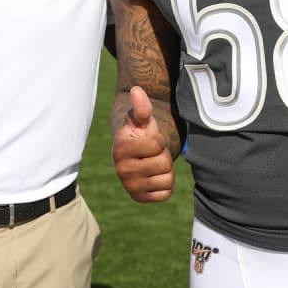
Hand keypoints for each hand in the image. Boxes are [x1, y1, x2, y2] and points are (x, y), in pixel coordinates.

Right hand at [113, 86, 174, 202]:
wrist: (138, 152)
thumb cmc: (141, 132)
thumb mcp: (143, 118)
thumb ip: (142, 106)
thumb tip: (136, 90)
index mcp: (120, 149)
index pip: (156, 145)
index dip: (158, 139)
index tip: (150, 138)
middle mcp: (122, 170)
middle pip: (163, 163)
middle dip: (163, 155)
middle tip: (153, 153)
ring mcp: (130, 186)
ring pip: (167, 179)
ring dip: (166, 170)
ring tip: (154, 163)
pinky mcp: (139, 198)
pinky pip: (165, 194)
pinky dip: (165, 185)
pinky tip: (156, 176)